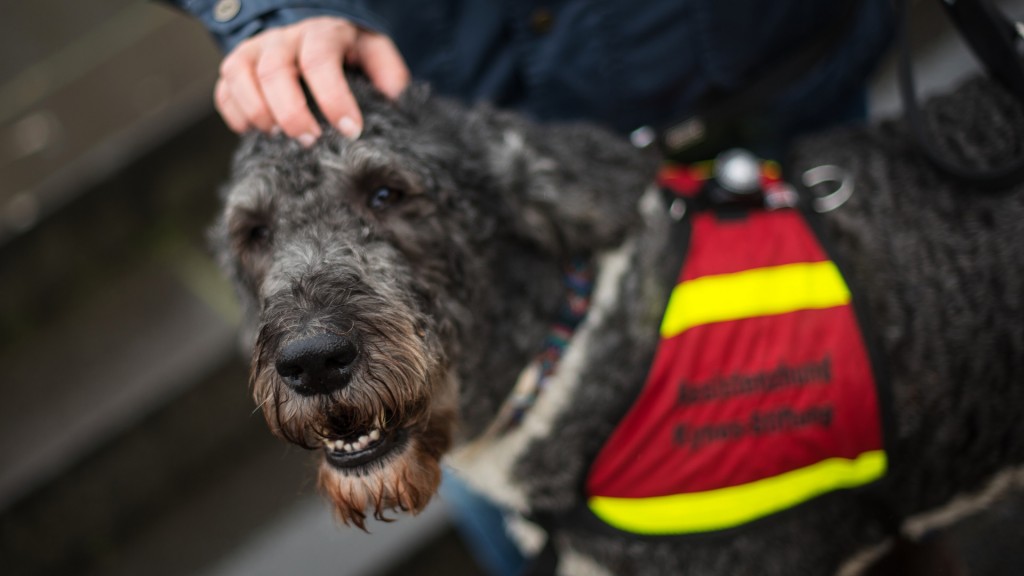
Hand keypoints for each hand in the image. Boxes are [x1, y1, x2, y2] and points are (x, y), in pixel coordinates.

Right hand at [215, 16, 409, 143]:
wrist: (311, 32)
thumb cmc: (347, 49)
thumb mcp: (373, 51)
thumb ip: (388, 71)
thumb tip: (395, 98)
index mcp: (321, 33)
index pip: (321, 61)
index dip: (334, 98)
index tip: (351, 130)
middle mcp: (282, 38)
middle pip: (274, 71)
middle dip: (291, 112)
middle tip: (310, 141)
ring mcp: (254, 50)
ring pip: (239, 75)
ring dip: (257, 112)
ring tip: (279, 138)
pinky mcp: (235, 67)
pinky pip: (223, 90)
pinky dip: (234, 114)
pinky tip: (254, 133)